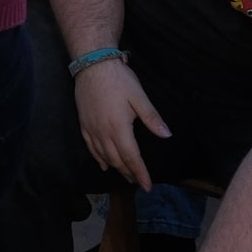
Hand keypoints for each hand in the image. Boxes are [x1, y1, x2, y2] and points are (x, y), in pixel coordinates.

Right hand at [72, 57, 169, 188]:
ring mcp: (91, 129)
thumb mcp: (139, 96)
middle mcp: (104, 133)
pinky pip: (90, 147)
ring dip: (116, 168)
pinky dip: (98, 159)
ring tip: (126, 175)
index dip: (140, 173)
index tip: (147, 186)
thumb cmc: (119, 80)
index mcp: (119, 128)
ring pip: (104, 156)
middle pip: (117, 160)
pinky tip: (103, 165)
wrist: (92, 65)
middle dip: (129, 173)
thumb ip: (152, 118)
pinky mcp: (83, 124)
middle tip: (138, 182)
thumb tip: (167, 135)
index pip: (132, 157)